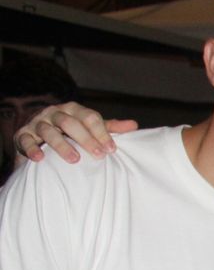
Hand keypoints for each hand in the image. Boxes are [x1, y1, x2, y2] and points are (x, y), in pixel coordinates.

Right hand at [15, 102, 136, 162]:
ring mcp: (38, 123)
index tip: (111, 149)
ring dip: (62, 145)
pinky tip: (40, 159)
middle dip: (85, 139)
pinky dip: (32, 149)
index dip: (101, 133)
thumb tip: (134, 125)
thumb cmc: (71, 131)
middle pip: (70, 123)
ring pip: (48, 131)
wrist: (39, 133)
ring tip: (75, 159)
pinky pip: (26, 140)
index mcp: (73, 110)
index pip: (89, 117)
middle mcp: (55, 113)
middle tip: (98, 155)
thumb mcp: (90, 127)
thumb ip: (110, 127)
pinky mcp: (23, 134)